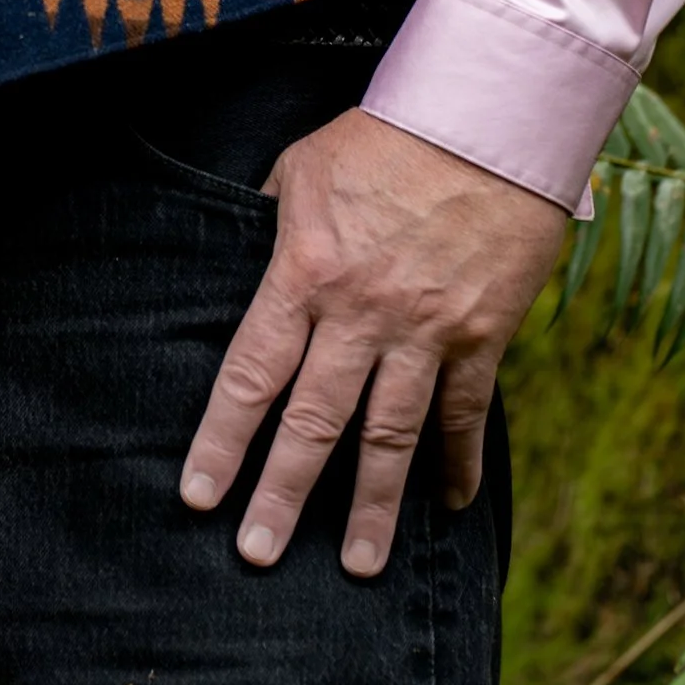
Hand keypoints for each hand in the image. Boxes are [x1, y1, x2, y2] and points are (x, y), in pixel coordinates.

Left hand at [179, 108, 566, 578]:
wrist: (486, 117)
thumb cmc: (385, 136)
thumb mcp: (303, 167)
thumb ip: (273, 225)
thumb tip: (247, 262)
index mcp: (305, 272)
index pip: (252, 373)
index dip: (222, 440)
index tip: (198, 495)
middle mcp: (362, 314)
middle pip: (314, 422)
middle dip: (281, 494)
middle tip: (258, 555)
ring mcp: (426, 331)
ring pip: (390, 438)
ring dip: (371, 507)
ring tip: (357, 566)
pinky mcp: (483, 334)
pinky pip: (467, 414)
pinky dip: (459, 463)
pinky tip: (448, 504)